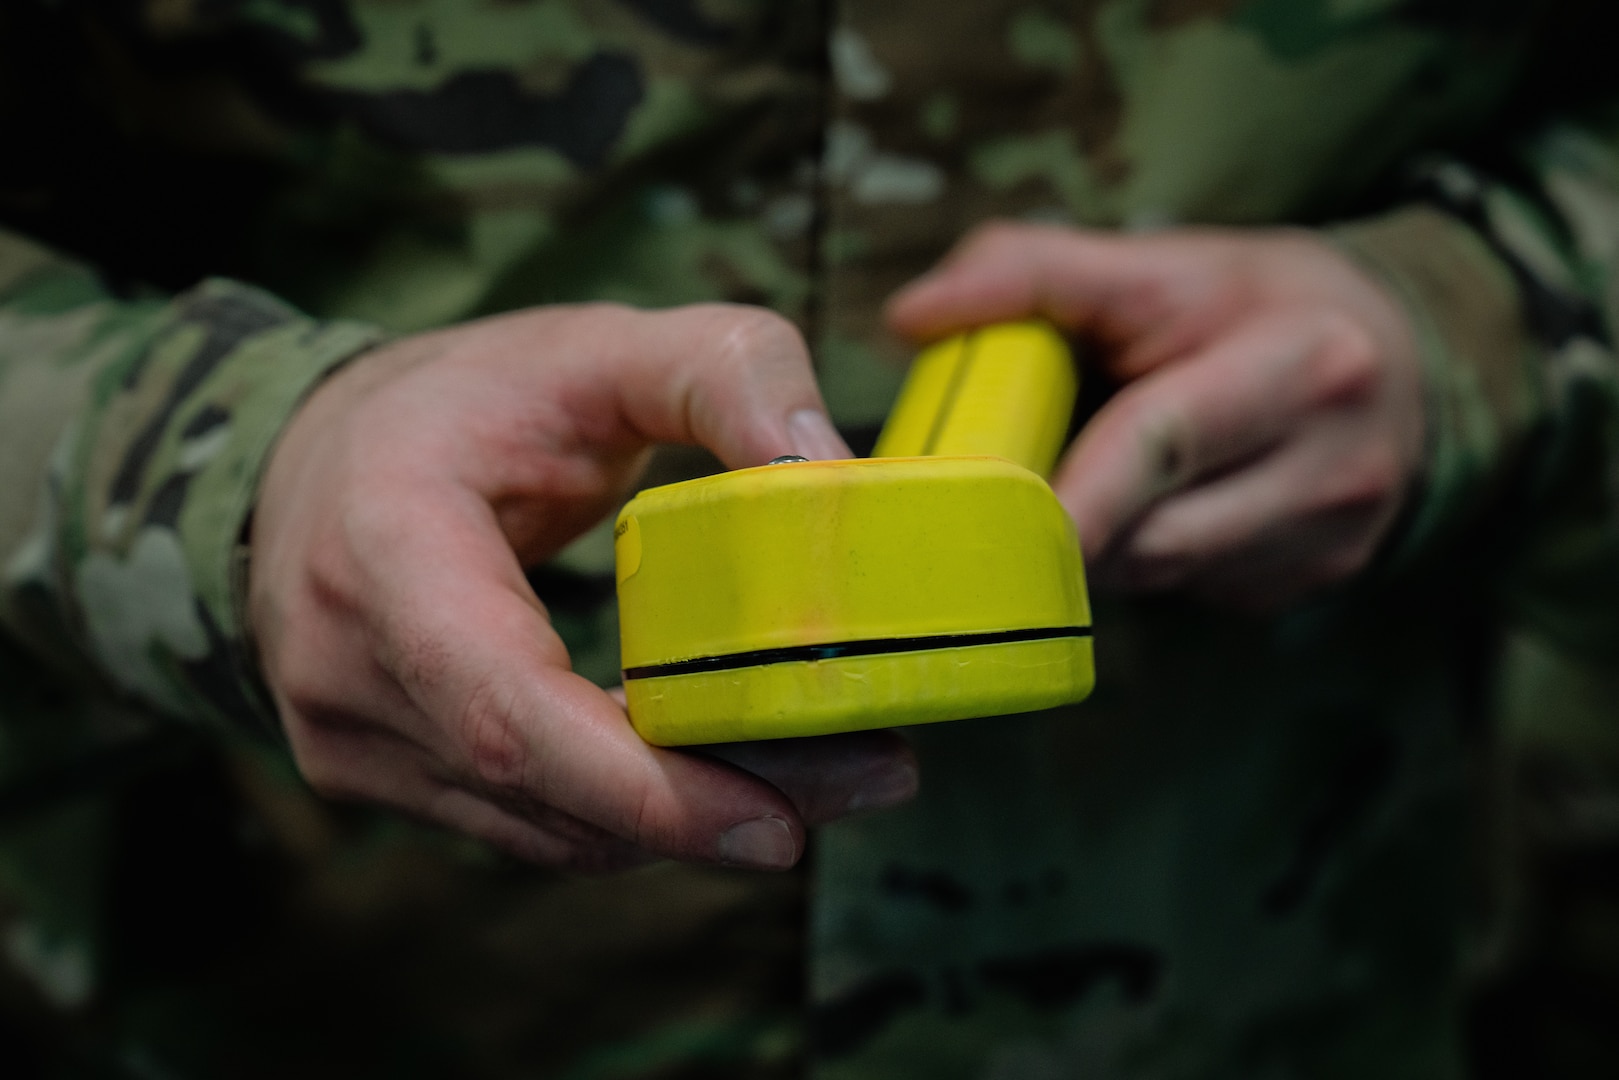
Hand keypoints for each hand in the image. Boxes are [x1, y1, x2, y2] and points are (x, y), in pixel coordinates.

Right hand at [250, 303, 916, 871]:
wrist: (317, 457)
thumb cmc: (464, 400)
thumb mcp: (596, 345)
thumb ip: (724, 372)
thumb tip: (830, 470)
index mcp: (381, 556)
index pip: (509, 715)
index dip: (646, 790)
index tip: (782, 823)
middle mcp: (345, 672)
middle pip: (551, 794)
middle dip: (717, 808)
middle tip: (872, 773)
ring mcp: (350, 740)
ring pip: (550, 829)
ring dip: (694, 818)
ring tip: (831, 768)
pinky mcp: (379, 776)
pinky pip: (530, 821)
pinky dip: (637, 808)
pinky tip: (730, 770)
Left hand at [887, 223, 1425, 610]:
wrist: (1407, 359)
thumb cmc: (1254, 305)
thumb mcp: (1161, 262)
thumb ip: (1030, 273)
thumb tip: (909, 316)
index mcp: (1306, 364)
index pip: (1155, 443)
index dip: (1066, 496)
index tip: (985, 527)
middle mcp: (1339, 463)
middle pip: (1149, 536)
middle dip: (1069, 516)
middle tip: (1013, 485)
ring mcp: (1334, 539)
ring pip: (1161, 574)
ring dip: (1106, 537)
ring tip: (1105, 472)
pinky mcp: (1317, 582)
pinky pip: (1192, 591)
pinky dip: (1153, 556)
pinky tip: (1167, 503)